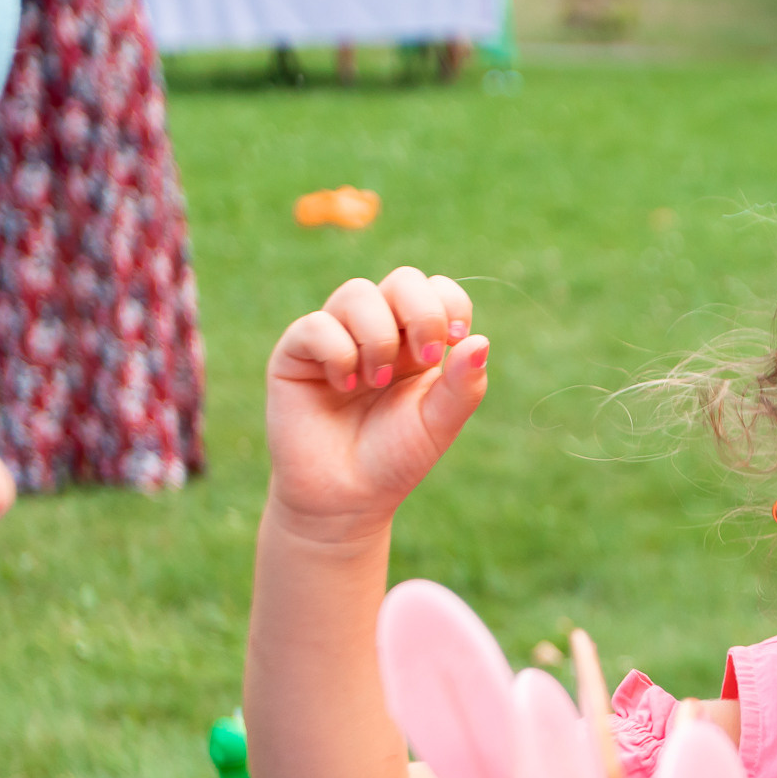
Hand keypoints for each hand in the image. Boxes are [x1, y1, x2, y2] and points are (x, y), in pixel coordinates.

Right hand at [265, 267, 486, 535]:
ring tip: (375, 382)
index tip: (453, 341)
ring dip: (377, 337)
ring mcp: (336, 336)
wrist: (346, 497)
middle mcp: (378, 330)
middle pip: (404, 280)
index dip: (449, 304)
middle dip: (421, 313)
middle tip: (423, 359)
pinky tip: (343, 385)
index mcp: (417, 341)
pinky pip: (316, 325)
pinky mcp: (296, 352)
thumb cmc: (394, 458)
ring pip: (358, 293)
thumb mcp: (439, 424)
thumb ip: (464, 385)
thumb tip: (480, 340)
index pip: (438, 290)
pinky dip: (338, 352)